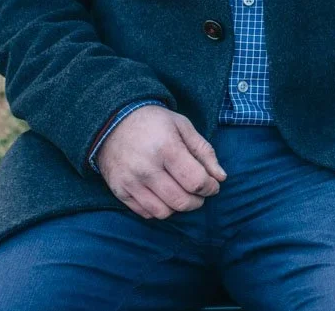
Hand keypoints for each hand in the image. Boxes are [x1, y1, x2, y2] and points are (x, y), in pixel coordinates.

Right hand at [97, 105, 224, 218]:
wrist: (113, 121)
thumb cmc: (154, 122)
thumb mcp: (183, 126)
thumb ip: (204, 151)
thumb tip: (221, 177)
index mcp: (167, 148)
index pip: (196, 181)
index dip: (210, 187)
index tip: (213, 184)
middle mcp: (147, 168)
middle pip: (181, 201)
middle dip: (198, 201)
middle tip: (200, 192)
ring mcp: (131, 182)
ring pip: (164, 212)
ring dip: (178, 207)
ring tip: (182, 193)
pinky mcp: (119, 191)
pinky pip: (145, 213)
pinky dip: (159, 209)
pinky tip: (163, 195)